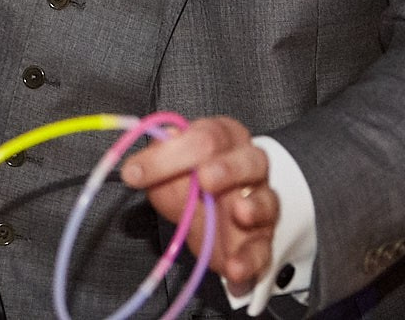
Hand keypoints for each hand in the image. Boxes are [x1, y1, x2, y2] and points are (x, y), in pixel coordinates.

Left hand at [119, 116, 277, 292]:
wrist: (212, 225)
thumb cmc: (193, 186)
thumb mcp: (167, 171)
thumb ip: (161, 158)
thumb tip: (161, 142)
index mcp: (225, 140)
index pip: (207, 137)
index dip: (172, 152)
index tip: (137, 172)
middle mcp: (249, 169)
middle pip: (249, 160)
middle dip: (228, 168)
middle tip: (205, 178)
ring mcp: (259, 206)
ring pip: (266, 203)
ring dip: (253, 207)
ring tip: (240, 214)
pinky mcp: (260, 243)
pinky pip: (262, 251)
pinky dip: (250, 260)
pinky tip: (234, 266)